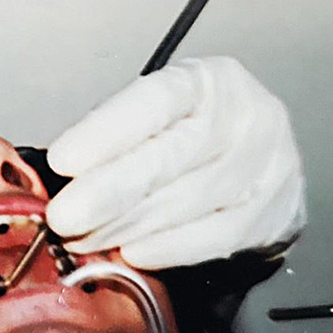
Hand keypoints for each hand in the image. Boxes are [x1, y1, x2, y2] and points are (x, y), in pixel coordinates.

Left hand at [44, 56, 303, 269]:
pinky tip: (132, 253)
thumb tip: (57, 172)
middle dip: (107, 191)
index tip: (62, 160)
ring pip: (186, 202)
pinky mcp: (276, 215)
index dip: (105, 133)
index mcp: (210, 80)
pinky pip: (215, 238)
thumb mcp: (158, 113)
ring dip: (126, 227)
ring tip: (83, 239)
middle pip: (169, 157)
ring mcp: (269, 167)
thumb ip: (115, 134)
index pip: (153, 102)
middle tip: (63, 217)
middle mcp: (247, 117)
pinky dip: (168, 249)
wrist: (260, 159)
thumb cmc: (193, 132)